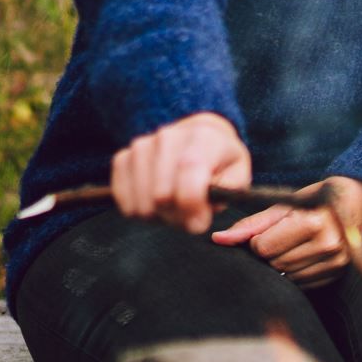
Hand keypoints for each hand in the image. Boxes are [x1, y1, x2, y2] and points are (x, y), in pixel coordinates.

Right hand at [109, 112, 249, 233]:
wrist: (197, 138)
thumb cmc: (220, 163)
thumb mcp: (238, 174)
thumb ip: (227, 192)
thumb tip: (199, 211)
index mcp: (203, 137)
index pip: (189, 170)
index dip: (191, 204)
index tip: (198, 225)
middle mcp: (168, 136)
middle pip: (161, 194)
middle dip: (177, 217)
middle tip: (189, 217)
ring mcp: (141, 146)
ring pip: (141, 202)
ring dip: (158, 216)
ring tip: (174, 208)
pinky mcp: (122, 158)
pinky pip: (123, 199)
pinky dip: (138, 210)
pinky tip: (154, 203)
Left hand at [211, 176, 361, 288]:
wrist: (361, 201)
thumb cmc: (317, 199)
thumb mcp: (285, 205)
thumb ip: (251, 225)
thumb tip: (218, 240)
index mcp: (314, 222)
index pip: (263, 246)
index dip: (259, 238)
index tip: (271, 228)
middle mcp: (329, 244)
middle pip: (273, 262)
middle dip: (269, 251)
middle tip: (282, 236)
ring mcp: (336, 262)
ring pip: (286, 275)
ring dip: (281, 263)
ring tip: (293, 244)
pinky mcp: (338, 273)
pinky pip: (300, 283)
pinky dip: (295, 271)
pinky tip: (304, 255)